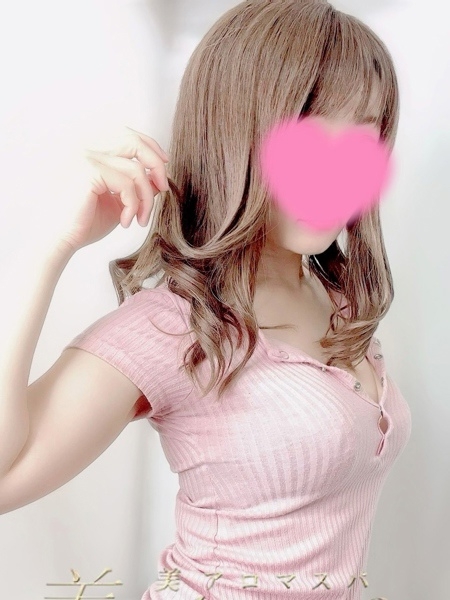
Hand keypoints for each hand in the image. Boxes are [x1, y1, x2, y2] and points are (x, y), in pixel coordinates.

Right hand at [57, 126, 169, 251]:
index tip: (164, 168)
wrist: (62, 239)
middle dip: (156, 165)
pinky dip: (133, 205)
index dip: (152, 148)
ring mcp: (88, 158)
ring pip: (136, 170)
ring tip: (140, 219)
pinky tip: (126, 221)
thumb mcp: (119, 202)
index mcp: (95, 154)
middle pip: (135, 143)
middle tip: (164, 189)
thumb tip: (160, 178)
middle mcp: (89, 150)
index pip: (128, 136)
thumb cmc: (85, 223)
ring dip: (146, 198)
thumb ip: (137, 187)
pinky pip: (127, 185)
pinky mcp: (89, 171)